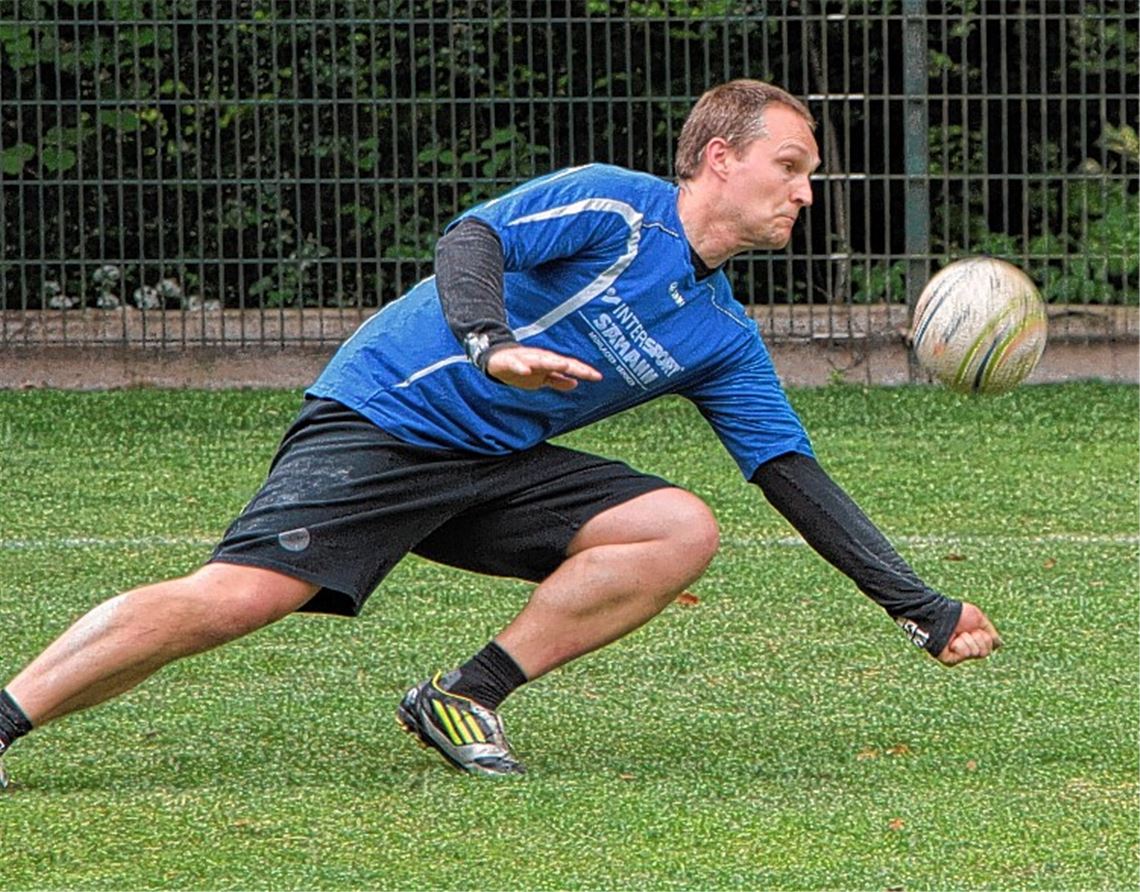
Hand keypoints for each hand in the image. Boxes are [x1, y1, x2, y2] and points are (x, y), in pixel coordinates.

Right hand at [485, 345, 601, 391]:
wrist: (496, 359)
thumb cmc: (523, 367)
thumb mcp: (542, 378)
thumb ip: (558, 380)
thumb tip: (575, 383)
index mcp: (549, 363)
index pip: (570, 367)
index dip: (583, 371)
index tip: (598, 377)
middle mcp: (540, 358)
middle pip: (559, 362)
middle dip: (572, 366)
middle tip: (586, 371)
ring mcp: (525, 358)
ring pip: (540, 360)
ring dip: (551, 362)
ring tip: (563, 365)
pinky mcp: (510, 360)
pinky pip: (516, 364)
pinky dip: (521, 366)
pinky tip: (526, 371)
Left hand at [936, 602, 1002, 665]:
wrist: (940, 615)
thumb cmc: (957, 614)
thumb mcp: (979, 618)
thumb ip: (990, 632)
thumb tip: (999, 643)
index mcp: (974, 640)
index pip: (990, 647)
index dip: (986, 637)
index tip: (976, 628)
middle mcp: (967, 650)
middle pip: (985, 652)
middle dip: (978, 638)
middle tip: (966, 631)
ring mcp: (958, 656)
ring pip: (976, 653)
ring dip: (968, 640)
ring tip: (957, 635)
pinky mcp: (949, 660)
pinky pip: (965, 654)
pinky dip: (961, 645)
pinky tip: (952, 641)